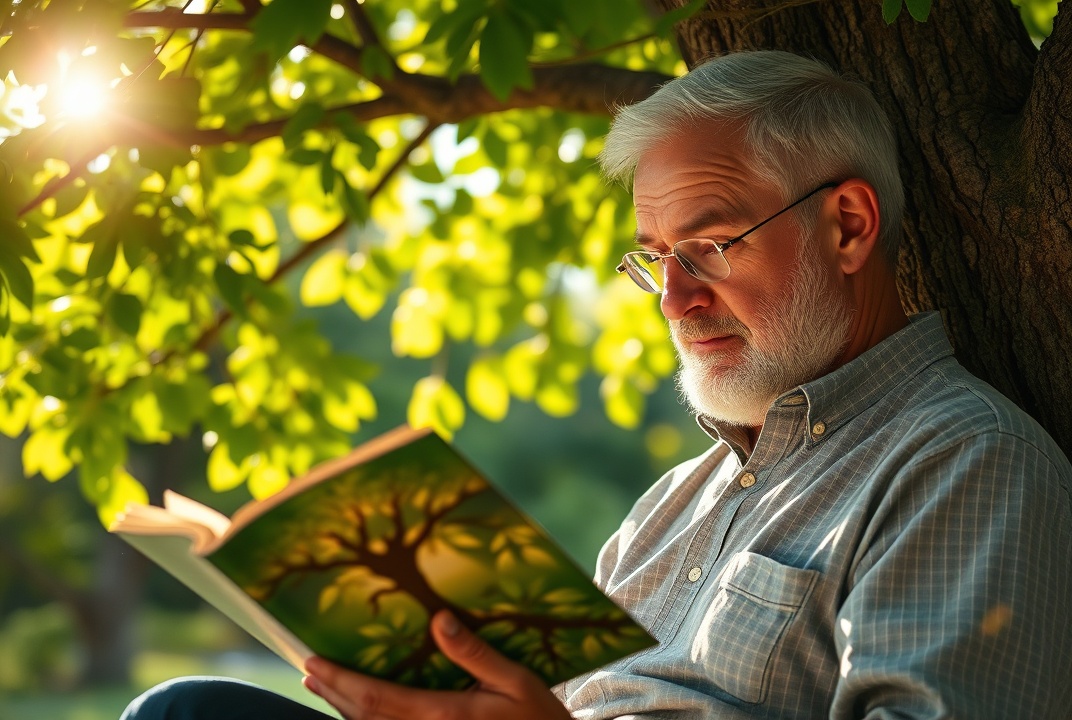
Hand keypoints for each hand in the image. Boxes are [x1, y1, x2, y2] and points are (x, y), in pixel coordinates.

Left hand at [303, 610, 573, 719]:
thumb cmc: (538, 718)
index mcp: (442, 715)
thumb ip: (474, 652)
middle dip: (333, 693)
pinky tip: (359, 710)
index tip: (313, 662)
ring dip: (343, 709)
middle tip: (308, 670)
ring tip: (322, 687)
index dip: (340, 681)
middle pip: (363, 717)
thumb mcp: (515, 680)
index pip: (376, 698)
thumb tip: (439, 619)